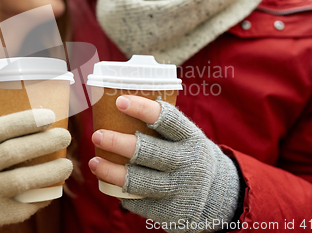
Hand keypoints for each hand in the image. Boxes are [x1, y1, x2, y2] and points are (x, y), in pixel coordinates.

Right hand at [0, 109, 72, 229]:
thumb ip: (4, 138)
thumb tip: (47, 122)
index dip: (26, 121)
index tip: (50, 116)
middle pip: (13, 152)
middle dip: (44, 143)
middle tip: (65, 137)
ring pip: (21, 180)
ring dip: (50, 172)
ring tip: (67, 166)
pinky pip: (24, 205)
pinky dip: (43, 196)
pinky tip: (53, 188)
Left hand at [89, 96, 239, 232]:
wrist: (217, 194)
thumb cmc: (188, 154)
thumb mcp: (186, 137)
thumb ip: (162, 125)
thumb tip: (117, 103)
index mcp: (191, 138)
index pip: (168, 119)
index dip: (143, 109)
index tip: (120, 101)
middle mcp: (188, 162)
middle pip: (148, 152)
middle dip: (118, 142)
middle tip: (97, 134)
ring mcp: (179, 189)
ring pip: (139, 180)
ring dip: (111, 171)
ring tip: (94, 162)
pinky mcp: (170, 210)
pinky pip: (138, 202)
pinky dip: (121, 192)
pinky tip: (108, 182)